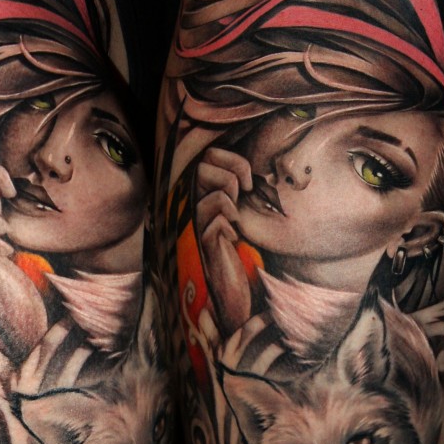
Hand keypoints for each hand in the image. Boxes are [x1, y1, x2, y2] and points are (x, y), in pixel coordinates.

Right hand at [195, 148, 253, 332]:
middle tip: (242, 195)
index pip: (209, 156)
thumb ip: (238, 187)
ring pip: (207, 194)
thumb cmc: (240, 248)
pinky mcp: (204, 245)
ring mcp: (197, 224)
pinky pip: (212, 222)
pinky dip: (227, 224)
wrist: (233, 287)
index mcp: (204, 192)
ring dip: (229, 201)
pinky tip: (233, 237)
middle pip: (201, 168)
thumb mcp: (240, 211)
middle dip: (230, 176)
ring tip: (235, 217)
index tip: (248, 182)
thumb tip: (248, 165)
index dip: (231, 161)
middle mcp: (195, 205)